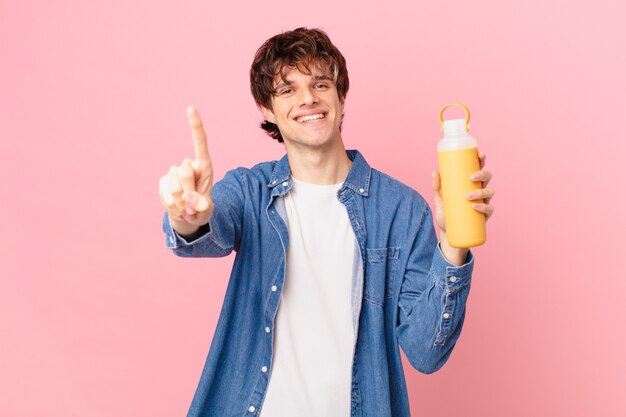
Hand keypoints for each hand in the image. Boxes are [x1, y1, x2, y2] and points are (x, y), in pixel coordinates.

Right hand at [159, 107, 214, 236]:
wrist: (187, 216)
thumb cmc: (201, 210)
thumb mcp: (206, 210)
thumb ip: (202, 205)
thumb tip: (190, 200)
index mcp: (204, 166)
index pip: (200, 142)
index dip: (195, 126)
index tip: (190, 107)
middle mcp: (188, 166)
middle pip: (184, 172)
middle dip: (189, 191)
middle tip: (193, 205)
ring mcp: (174, 172)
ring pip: (175, 186)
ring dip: (181, 201)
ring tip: (186, 207)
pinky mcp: (163, 181)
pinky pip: (166, 193)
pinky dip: (172, 204)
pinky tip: (177, 206)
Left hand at [432, 150, 494, 231]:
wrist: (448, 231)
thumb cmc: (446, 211)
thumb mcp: (439, 198)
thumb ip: (437, 186)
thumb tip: (434, 171)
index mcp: (471, 182)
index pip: (479, 167)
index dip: (482, 159)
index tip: (479, 153)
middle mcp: (480, 190)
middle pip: (487, 177)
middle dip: (482, 174)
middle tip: (471, 177)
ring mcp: (484, 202)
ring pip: (489, 192)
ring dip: (480, 192)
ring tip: (467, 196)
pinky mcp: (484, 215)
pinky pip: (489, 209)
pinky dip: (483, 207)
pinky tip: (475, 206)